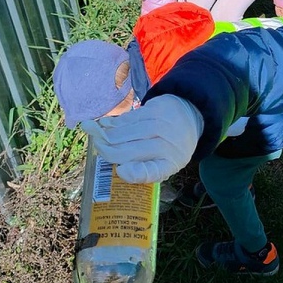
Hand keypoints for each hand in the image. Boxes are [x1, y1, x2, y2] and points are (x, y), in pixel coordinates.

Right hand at [83, 95, 202, 183]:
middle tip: (98, 149)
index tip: (120, 171)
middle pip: (131, 150)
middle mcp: (168, 144)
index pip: (153, 172)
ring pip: (127, 132)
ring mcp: (162, 124)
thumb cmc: (170, 147)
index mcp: (170, 163)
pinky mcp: (156, 109)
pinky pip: (129, 118)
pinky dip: (114, 122)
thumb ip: (144, 171)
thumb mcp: (164, 164)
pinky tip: (104, 124)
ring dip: (108, 135)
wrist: (188, 118)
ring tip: (95, 136)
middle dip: (110, 151)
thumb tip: (121, 171)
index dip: (136, 173)